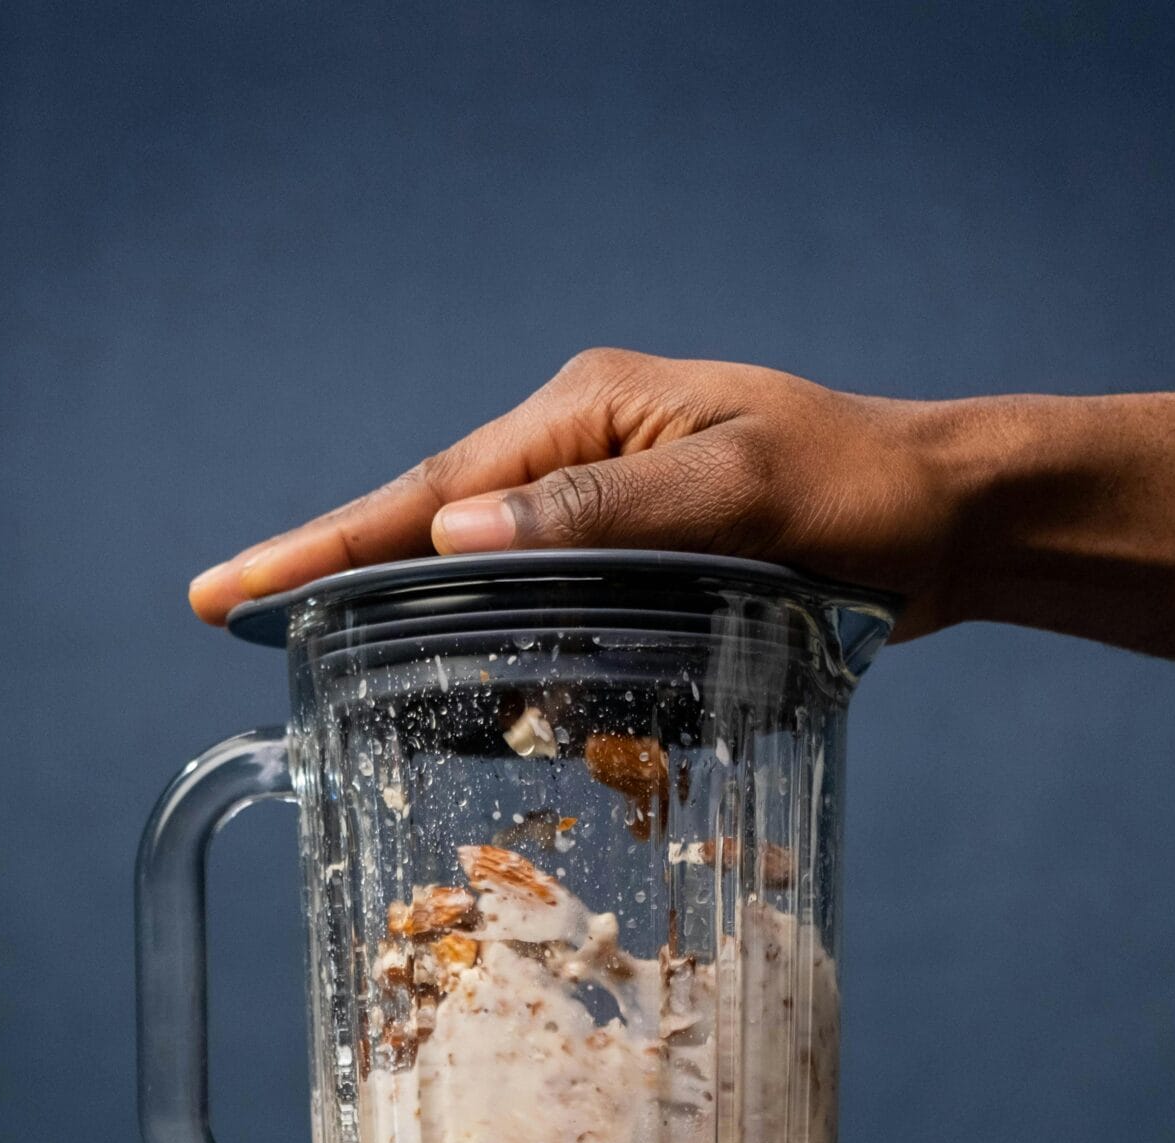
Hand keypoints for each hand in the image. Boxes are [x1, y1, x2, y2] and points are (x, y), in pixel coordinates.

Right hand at [188, 348, 981, 634]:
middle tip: (237, 625)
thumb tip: (460, 533)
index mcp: (584, 416)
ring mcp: (606, 502)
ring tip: (331, 669)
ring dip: (418, 622)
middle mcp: (581, 451)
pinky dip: (500, 647)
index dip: (323, 550)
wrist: (948, 519)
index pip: (427, 495)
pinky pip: (540, 601)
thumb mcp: (739, 498)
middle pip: (430, 525)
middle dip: (337, 578)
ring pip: (480, 570)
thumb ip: (605, 515)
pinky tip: (471, 694)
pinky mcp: (637, 554)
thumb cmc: (860, 496)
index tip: (227, 595)